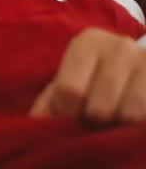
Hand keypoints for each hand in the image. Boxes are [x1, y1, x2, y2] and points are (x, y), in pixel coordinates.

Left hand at [30, 27, 145, 123]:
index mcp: (87, 43)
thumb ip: (49, 101)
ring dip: (116, 125)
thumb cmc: (92, 74)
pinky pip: (145, 116)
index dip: (67, 112)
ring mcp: (145, 61)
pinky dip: (134, 125)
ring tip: (111, 118)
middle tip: (92, 120)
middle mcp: (119, 47)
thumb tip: (35, 123)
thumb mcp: (67, 81)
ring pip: (127, 114)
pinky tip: (127, 117)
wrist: (132, 64)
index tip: (69, 115)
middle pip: (99, 107)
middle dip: (92, 122)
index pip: (71, 90)